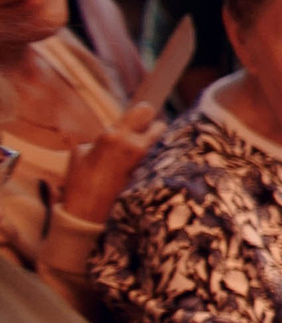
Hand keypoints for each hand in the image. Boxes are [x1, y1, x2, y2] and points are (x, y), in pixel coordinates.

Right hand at [61, 101, 161, 221]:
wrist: (87, 212)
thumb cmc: (79, 180)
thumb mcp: (81, 152)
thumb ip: (104, 138)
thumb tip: (119, 135)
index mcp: (113, 135)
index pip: (143, 110)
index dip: (142, 113)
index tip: (140, 118)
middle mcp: (133, 145)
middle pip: (160, 124)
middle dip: (153, 127)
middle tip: (144, 135)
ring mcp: (145, 161)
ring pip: (161, 142)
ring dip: (155, 143)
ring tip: (140, 152)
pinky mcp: (150, 176)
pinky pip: (158, 159)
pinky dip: (153, 159)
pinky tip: (141, 166)